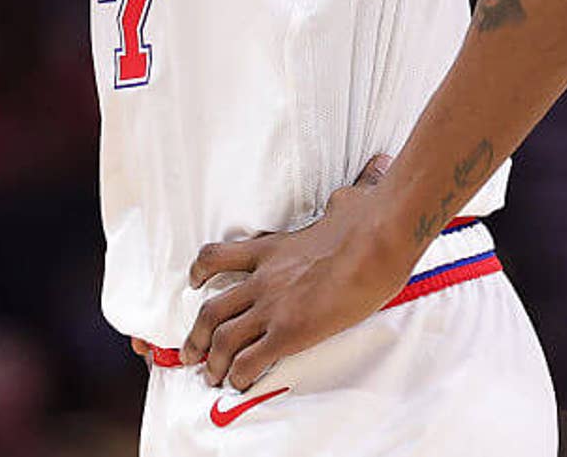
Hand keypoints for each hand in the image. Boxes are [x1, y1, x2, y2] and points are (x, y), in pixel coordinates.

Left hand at [178, 154, 412, 391]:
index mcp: (271, 248)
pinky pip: (253, 358)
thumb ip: (341, 201)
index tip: (192, 283)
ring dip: (213, 360)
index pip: (217, 256)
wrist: (376, 240)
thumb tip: (364, 181)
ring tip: (211, 377)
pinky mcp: (291, 330)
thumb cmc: (366, 219)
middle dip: (196, 334)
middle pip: (211, 307)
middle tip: (190, 352)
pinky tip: (240, 384)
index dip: (198, 272)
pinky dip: (240, 375)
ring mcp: (274, 305)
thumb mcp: (344, 202)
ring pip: (223, 336)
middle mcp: (263, 278)